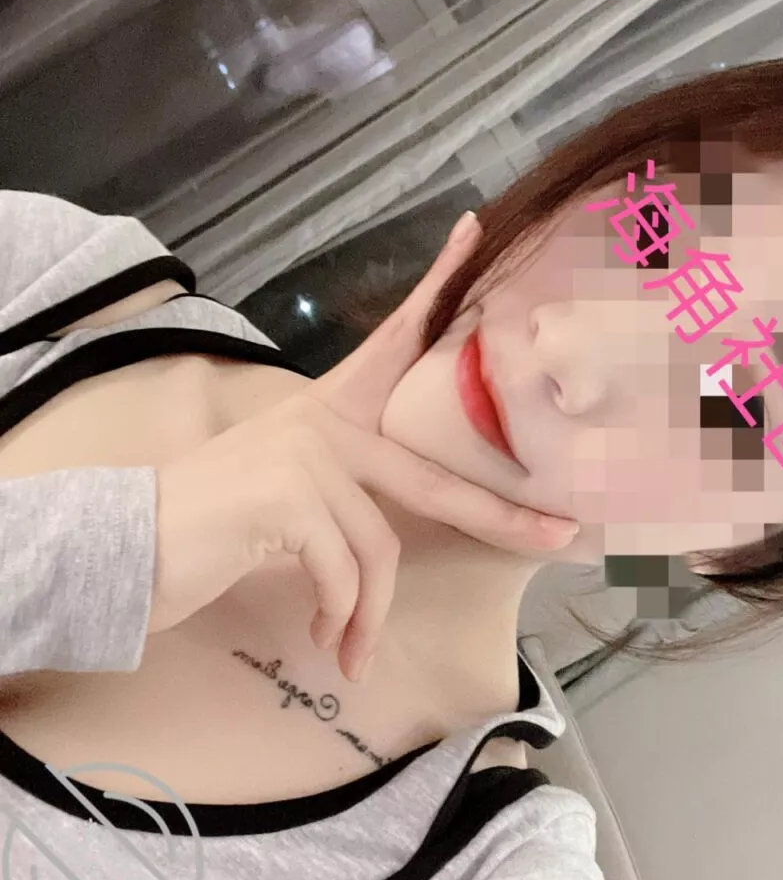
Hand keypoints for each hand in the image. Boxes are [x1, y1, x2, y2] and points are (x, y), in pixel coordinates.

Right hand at [149, 212, 578, 682]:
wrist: (125, 549)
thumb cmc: (212, 524)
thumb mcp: (289, 494)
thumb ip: (343, 490)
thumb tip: (390, 540)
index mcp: (327, 411)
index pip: (393, 340)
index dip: (437, 285)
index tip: (476, 233)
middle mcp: (322, 421)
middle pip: (432, 477)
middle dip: (502, 515)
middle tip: (561, 539)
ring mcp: (305, 452)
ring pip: (380, 545)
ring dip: (367, 612)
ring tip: (347, 646)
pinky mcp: (287, 493)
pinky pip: (346, 569)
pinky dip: (342, 616)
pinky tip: (325, 638)